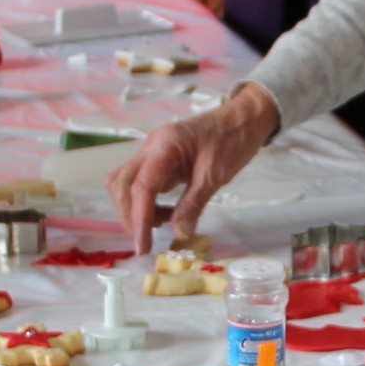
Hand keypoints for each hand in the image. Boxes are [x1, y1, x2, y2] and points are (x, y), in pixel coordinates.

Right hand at [108, 83, 279, 245]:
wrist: (242, 119)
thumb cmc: (232, 140)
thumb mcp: (215, 176)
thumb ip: (193, 204)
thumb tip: (179, 234)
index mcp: (164, 147)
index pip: (141, 187)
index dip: (138, 220)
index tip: (143, 247)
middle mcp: (151, 148)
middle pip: (122, 185)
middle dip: (129, 216)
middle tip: (146, 241)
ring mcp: (152, 153)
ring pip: (124, 183)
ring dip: (134, 208)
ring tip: (161, 223)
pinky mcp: (157, 161)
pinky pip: (139, 183)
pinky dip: (145, 202)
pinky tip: (166, 212)